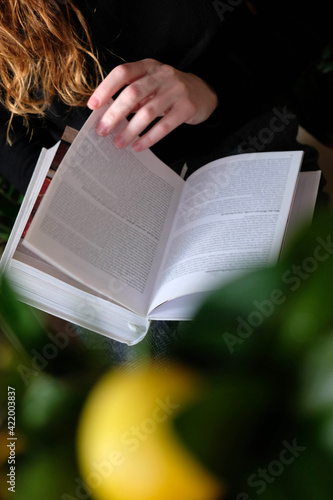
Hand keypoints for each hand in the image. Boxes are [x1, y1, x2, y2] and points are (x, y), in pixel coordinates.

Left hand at [87, 58, 217, 151]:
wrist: (204, 92)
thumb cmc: (170, 90)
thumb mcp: (152, 84)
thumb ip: (133, 94)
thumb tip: (108, 114)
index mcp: (148, 66)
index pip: (123, 73)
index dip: (106, 89)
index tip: (93, 106)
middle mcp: (162, 75)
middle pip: (133, 93)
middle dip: (114, 114)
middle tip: (102, 130)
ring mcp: (176, 91)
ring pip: (147, 112)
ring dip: (130, 130)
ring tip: (118, 143)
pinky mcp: (187, 108)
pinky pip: (165, 126)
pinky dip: (149, 138)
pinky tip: (139, 146)